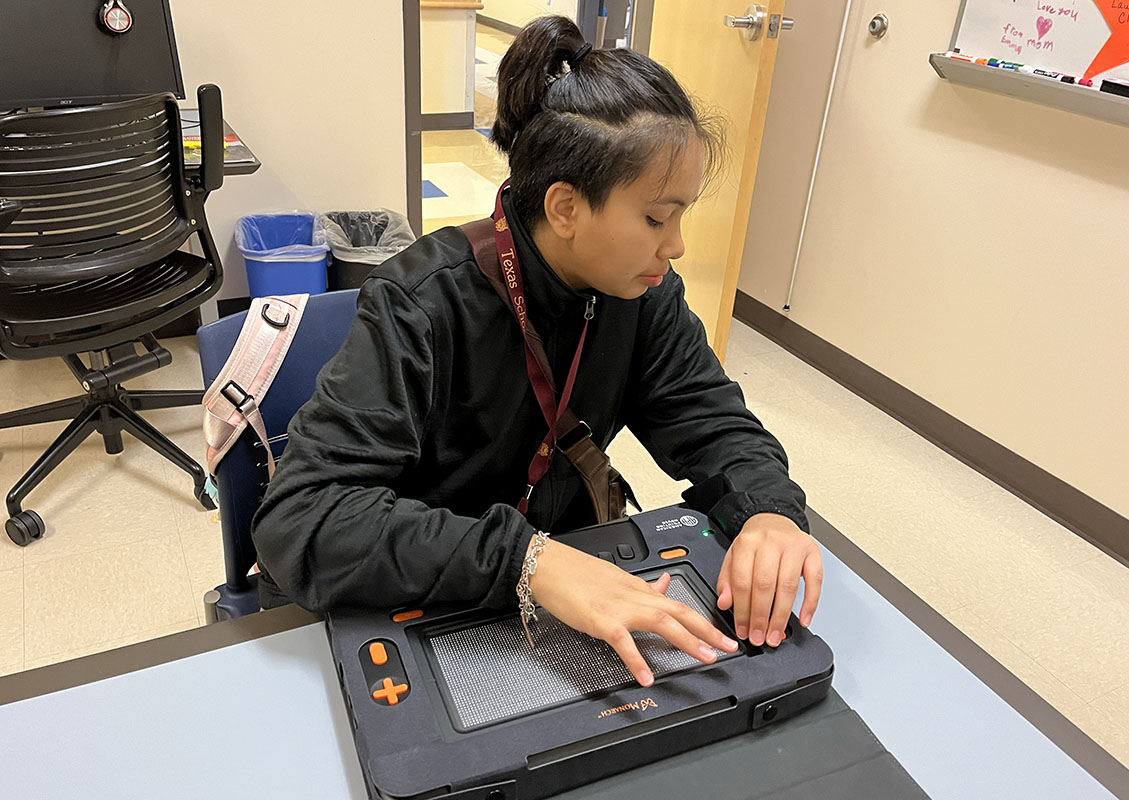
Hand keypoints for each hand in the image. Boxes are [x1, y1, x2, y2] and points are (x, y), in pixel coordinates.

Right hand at [528, 538, 738, 686]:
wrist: (548, 566)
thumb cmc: (576, 573)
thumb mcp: (616, 578)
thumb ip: (643, 587)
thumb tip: (664, 585)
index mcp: (638, 589)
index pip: (679, 604)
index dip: (703, 621)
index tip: (721, 635)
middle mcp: (634, 597)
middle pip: (679, 612)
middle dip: (707, 630)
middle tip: (728, 647)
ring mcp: (619, 608)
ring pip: (662, 621)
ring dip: (687, 640)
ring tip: (705, 658)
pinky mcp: (601, 620)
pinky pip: (623, 642)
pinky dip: (637, 660)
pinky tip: (647, 677)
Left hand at [716, 513, 821, 647]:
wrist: (774, 518)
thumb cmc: (755, 542)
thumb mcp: (734, 556)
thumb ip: (728, 580)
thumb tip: (725, 604)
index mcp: (747, 543)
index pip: (743, 582)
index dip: (742, 610)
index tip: (743, 630)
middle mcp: (770, 543)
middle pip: (765, 585)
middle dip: (761, 617)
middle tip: (759, 637)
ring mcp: (793, 547)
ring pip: (788, 586)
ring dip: (782, 616)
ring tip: (775, 634)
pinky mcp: (812, 552)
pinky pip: (815, 581)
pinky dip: (811, 603)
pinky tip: (804, 619)